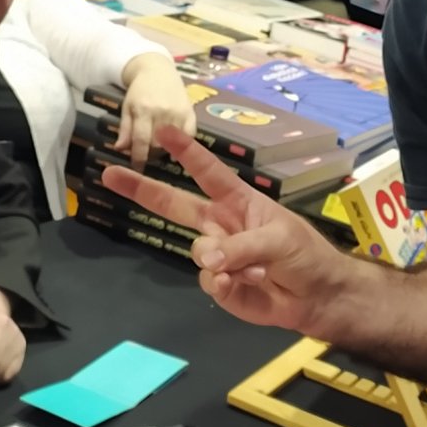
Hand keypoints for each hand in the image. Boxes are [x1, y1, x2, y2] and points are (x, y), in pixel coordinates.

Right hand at [103, 127, 348, 334]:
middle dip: (142, 189)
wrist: (317, 298)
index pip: (207, 172)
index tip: (163, 129)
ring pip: (197, 252)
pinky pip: (208, 281)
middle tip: (109, 173)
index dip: (185, 151)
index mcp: (237, 202)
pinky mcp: (219, 286)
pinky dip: (226, 285)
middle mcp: (220, 224)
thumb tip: (203, 257)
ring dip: (227, 261)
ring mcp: (217, 256)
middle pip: (174, 204)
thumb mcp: (278, 239)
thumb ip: (238, 246)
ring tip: (258, 269)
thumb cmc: (304, 255)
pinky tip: (248, 285)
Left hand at [115, 60, 197, 168]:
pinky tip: (177, 149)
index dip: (139, 158)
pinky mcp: (191, 111)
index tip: (137, 170)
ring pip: (174, 142)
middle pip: (158, 144)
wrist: (157, 69)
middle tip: (147, 157)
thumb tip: (119, 149)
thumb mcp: (127, 107)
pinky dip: (185, 144)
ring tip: (158, 151)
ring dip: (165, 150)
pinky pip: (191, 134)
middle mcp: (162, 111)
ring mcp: (179, 111)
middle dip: (151, 154)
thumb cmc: (138, 90)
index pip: (141, 140)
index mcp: (143, 110)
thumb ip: (124, 128)